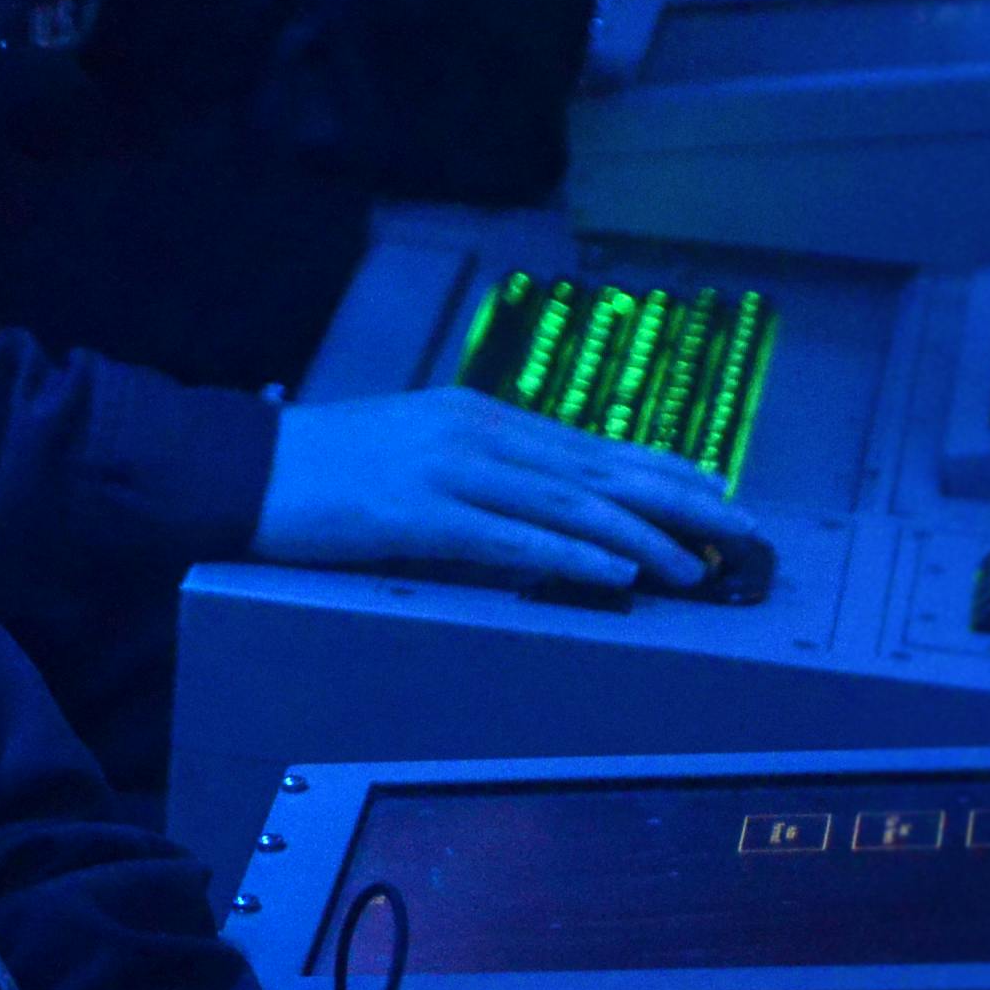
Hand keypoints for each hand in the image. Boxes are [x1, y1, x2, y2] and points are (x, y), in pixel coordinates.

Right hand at [252, 386, 764, 595]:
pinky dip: (572, 556)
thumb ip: (480, 468)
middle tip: (741, 528)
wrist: (248, 469)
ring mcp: (449, 471)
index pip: (591, 445)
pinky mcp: (420, 515)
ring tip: (696, 564)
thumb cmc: (328, 467)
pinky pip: (512, 539)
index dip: (660, 468)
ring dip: (641, 536)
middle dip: (677, 500)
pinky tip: (617, 573)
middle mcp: (476, 433)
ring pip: (568, 505)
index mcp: (478, 415)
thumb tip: (543, 500)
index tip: (717, 489)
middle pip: (597, 470)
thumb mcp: (416, 448)